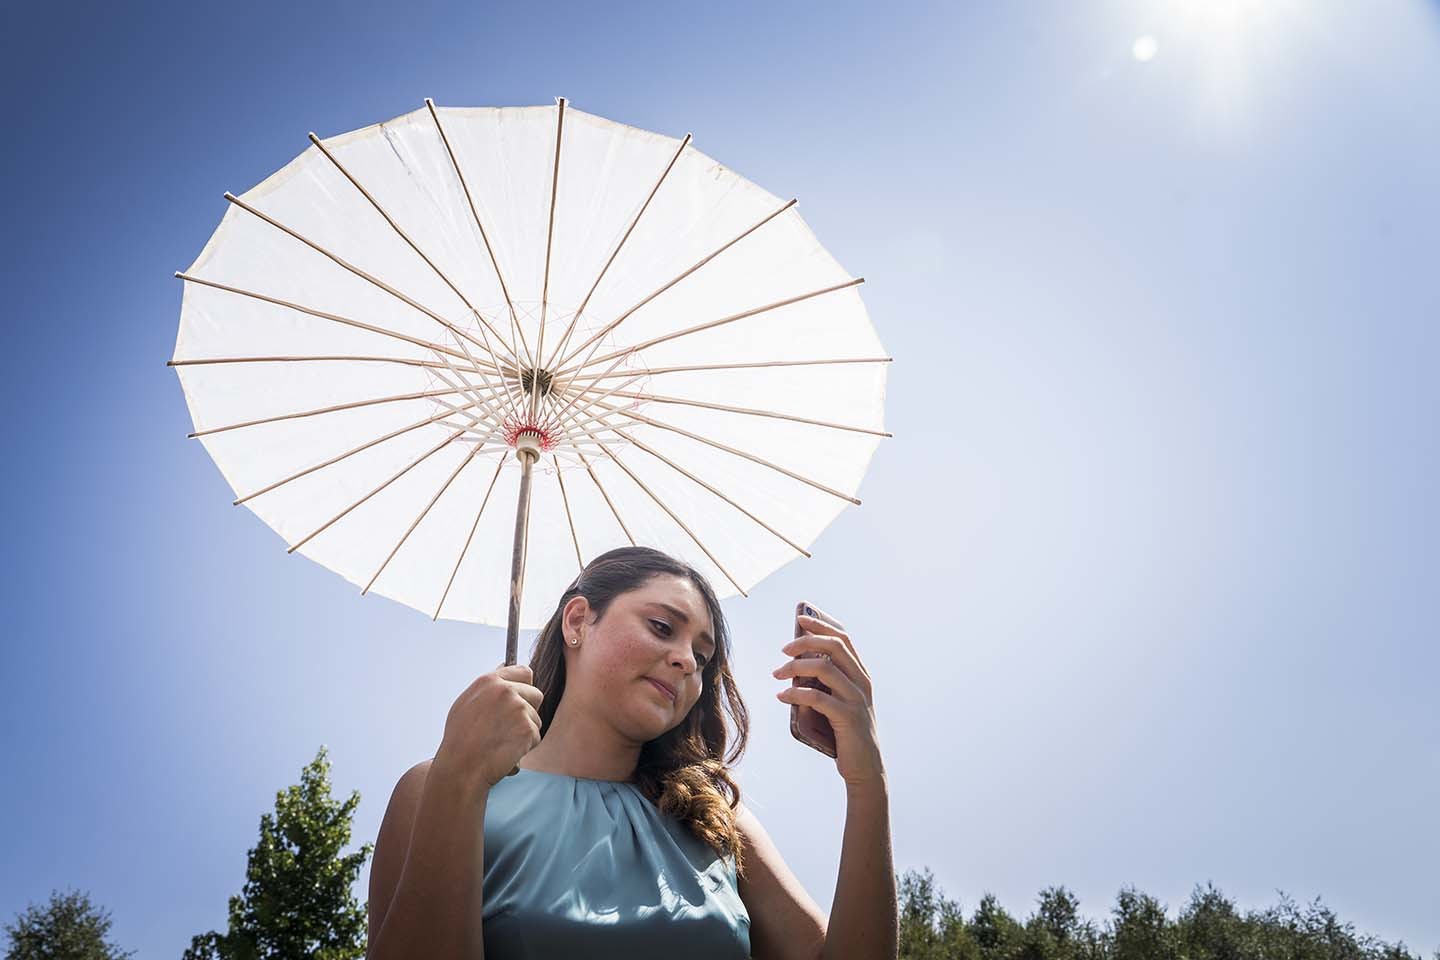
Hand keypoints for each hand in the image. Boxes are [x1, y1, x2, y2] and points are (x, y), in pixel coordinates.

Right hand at [434, 663, 543, 791]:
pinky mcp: (527, 728)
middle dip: (527, 711)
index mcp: (489, 681)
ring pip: (536, 718)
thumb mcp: (465, 704)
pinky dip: (524, 748)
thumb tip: (503, 669)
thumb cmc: (460, 740)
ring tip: (500, 742)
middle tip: (507, 728)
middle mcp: (505, 691)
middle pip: (536, 694)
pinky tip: (505, 752)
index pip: (524, 672)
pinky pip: (535, 737)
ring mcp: (518, 708)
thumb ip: (487, 688)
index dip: (524, 687)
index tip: (520, 699)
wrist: (461, 768)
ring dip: (524, 732)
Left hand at [773, 614, 885, 789]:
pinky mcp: (848, 718)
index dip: (822, 625)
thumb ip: (825, 683)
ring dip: (795, 667)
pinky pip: (818, 698)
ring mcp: (856, 699)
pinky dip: (796, 694)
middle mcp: (862, 682)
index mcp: (861, 674)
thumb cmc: (845, 733)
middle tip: (783, 650)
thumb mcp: (839, 702)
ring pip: (825, 668)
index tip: (801, 618)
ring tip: (777, 674)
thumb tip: (795, 665)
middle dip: (806, 642)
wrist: (865, 768)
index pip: (844, 638)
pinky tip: (782, 697)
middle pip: (835, 646)